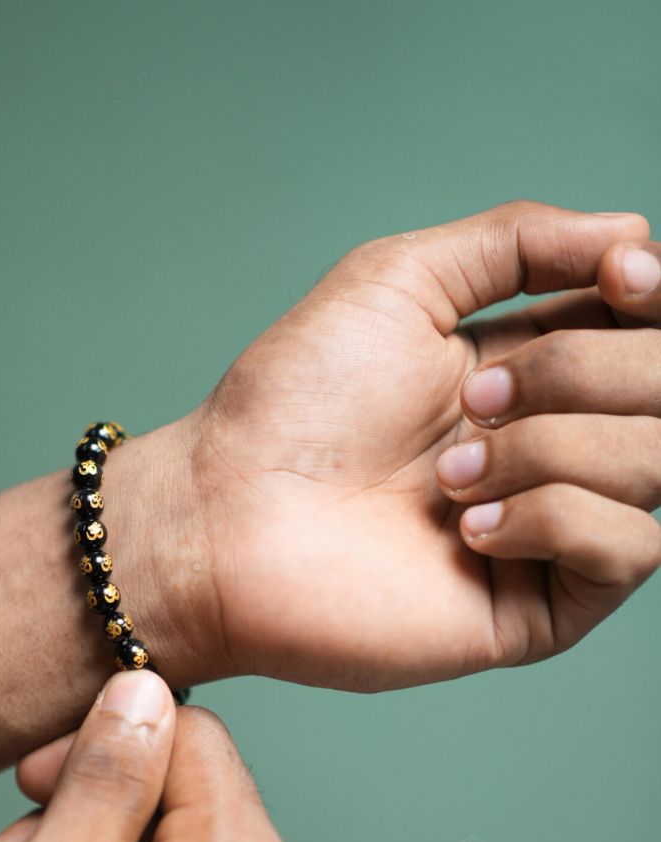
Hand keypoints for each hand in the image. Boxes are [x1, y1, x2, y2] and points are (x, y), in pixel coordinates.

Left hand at [133, 202, 660, 689]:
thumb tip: (635, 235)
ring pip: (659, 462)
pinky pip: (629, 550)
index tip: (620, 274)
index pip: (646, 325)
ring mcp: (553, 528)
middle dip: (581, 373)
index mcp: (531, 368)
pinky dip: (553, 520)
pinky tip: (466, 530)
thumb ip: (519, 241)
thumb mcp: (398, 280)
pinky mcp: (540, 606)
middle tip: (472, 400)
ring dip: (551, 448)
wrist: (224, 516)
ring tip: (449, 473)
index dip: (654, 293)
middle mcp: (554, 443)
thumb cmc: (291, 402)